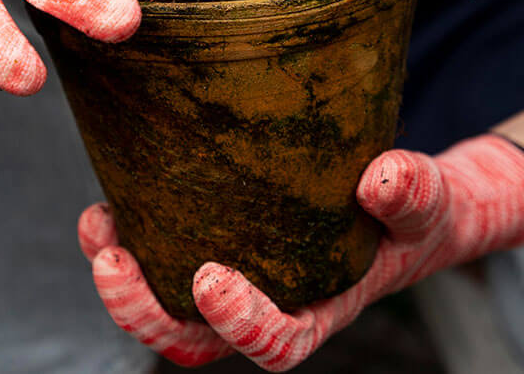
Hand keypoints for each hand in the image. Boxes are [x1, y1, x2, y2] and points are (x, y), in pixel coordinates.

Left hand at [78, 133, 523, 370]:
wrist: (398, 203)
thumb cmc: (413, 213)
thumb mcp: (426, 202)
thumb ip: (413, 193)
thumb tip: (383, 177)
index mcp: (320, 313)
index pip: (276, 345)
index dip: (239, 324)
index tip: (209, 277)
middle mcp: (267, 308)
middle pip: (195, 343)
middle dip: (145, 312)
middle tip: (111, 262)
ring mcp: (234, 285)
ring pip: (165, 313)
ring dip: (121, 283)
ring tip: (97, 228)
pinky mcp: (209, 248)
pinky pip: (158, 264)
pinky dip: (127, 242)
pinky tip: (106, 207)